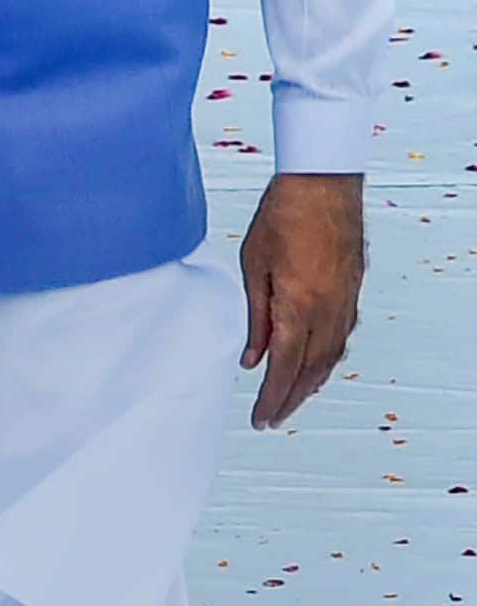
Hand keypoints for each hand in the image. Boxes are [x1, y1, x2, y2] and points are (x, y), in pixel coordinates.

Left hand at [242, 172, 362, 424]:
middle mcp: (328, 311)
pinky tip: (315, 366)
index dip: (272, 396)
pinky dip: (326, 360)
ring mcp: (345, 303)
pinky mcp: (352, 293)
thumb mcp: (254, 267)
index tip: (261, 417)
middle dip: (290, 398)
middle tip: (272, 418)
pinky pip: (340, 338)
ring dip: (310, 383)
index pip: (285, 367)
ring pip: (330, 357)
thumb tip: (252, 357)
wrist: (324, 186)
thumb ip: (256, 317)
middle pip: (309, 370)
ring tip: (291, 400)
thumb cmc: (283, 217)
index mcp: (299, 307)